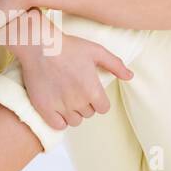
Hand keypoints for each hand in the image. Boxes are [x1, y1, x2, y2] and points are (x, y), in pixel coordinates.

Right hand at [15, 24, 134, 130]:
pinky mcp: (44, 108)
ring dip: (73, 113)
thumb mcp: (97, 51)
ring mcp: (61, 107)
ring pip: (74, 121)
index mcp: (93, 91)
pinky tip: (57, 108)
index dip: (98, 101)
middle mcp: (78, 102)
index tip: (90, 91)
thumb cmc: (69, 46)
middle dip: (85, 104)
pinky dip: (59, 120)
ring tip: (66, 98)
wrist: (40, 46)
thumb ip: (116, 65)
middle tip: (76, 89)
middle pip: (88, 114)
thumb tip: (130, 76)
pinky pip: (58, 125)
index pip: (103, 109)